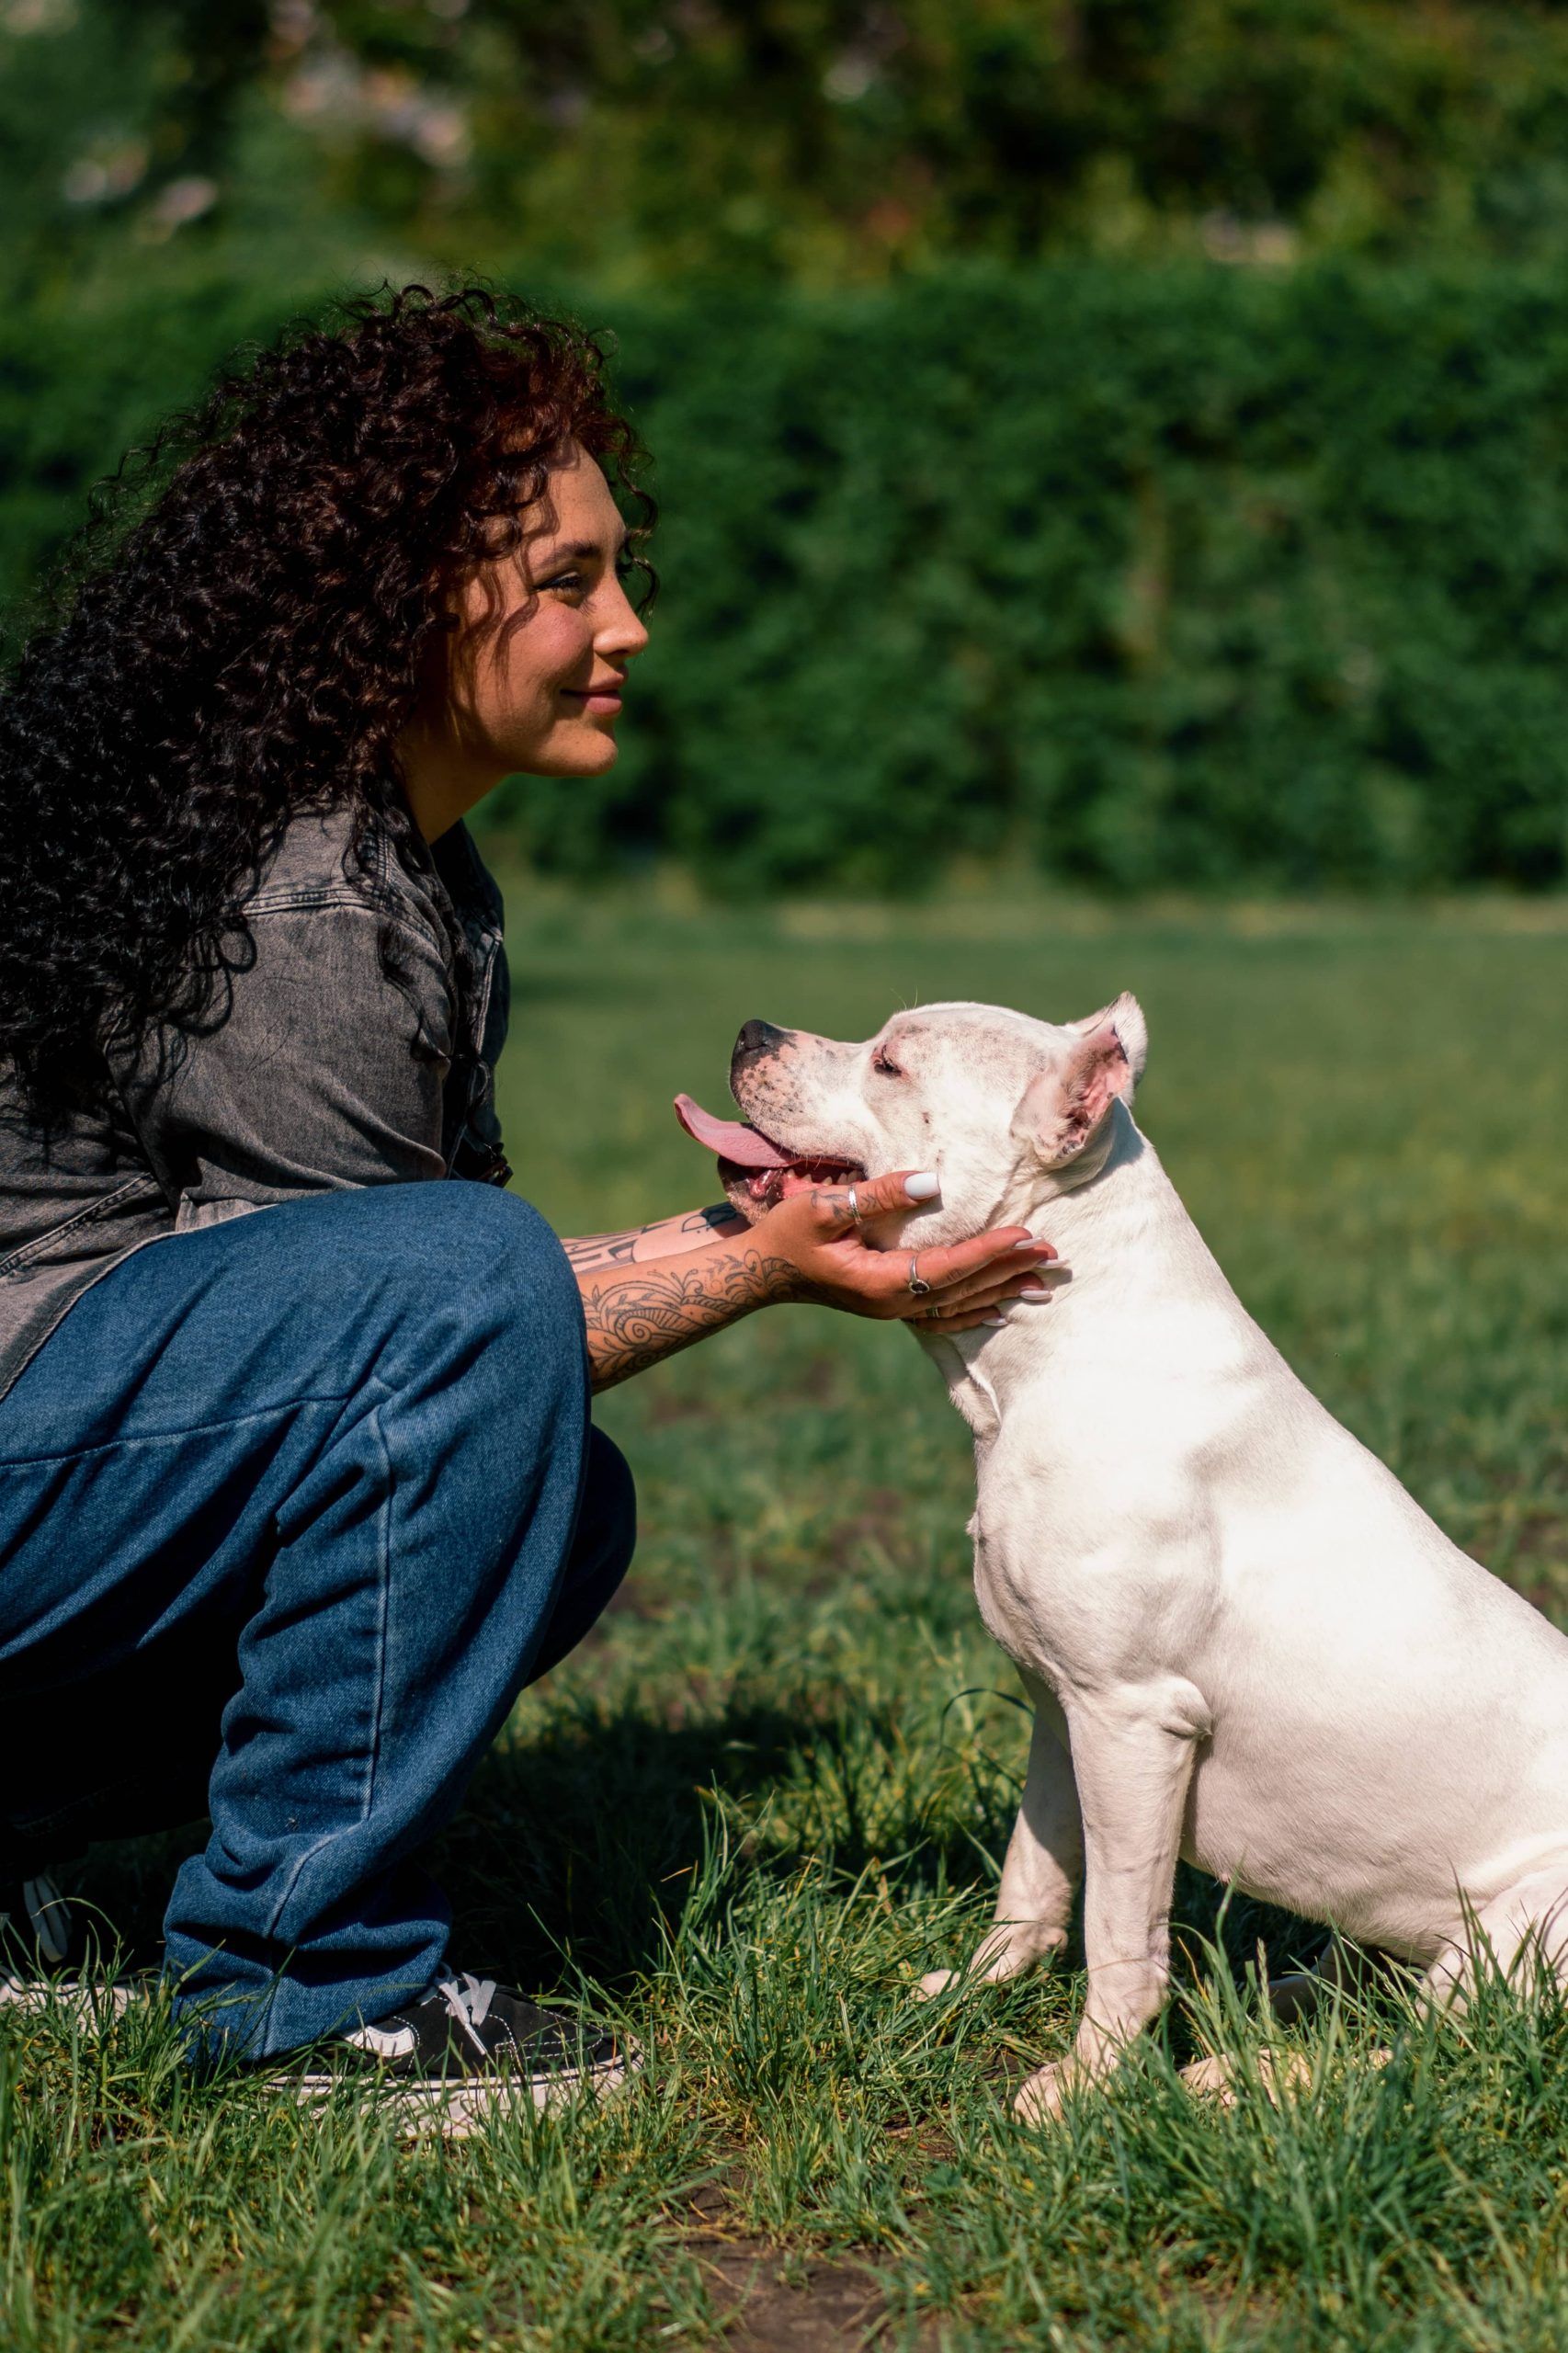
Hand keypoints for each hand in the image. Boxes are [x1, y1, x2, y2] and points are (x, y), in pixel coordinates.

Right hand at [755, 1168, 1058, 1333]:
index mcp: (880, 1281)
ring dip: (1002, 1292)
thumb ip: (879, 1195)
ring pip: (960, 1306)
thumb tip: (933, 1182)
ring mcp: (893, 1310)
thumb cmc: (787, 1233)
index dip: (990, 1251)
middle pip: (965, 1289)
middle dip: (1010, 1270)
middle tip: (1054, 1255)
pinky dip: (976, 1311)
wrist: (760, 1269)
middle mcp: (893, 1303)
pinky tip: (1001, 1308)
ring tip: (1043, 1284)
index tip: (1026, 1234)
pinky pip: (944, 1316)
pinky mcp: (890, 1305)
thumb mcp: (825, 1207)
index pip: (949, 1266)